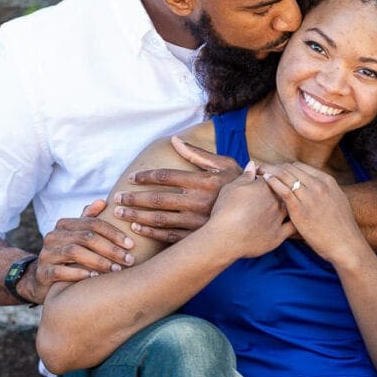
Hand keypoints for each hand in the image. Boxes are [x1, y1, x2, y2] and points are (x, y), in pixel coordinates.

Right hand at [24, 199, 135, 302]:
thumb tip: (102, 201)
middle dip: (111, 249)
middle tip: (128, 260)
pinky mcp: (42, 273)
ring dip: (99, 261)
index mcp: (64, 225)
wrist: (42, 279)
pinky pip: (61, 271)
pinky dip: (79, 273)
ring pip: (75, 252)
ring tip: (116, 270)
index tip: (131, 244)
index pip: (93, 223)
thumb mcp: (78, 237)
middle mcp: (53, 236)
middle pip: (86, 237)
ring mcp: (46, 254)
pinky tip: (94, 278)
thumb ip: (89, 220)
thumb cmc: (68, 256)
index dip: (113, 232)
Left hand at [112, 136, 241, 242]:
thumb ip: (197, 153)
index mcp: (203, 181)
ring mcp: (197, 221)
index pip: (166, 176)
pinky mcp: (198, 237)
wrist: (259, 214)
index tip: (131, 178)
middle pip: (158, 199)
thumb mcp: (224, 164)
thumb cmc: (239, 185)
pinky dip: (151, 232)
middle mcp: (199, 201)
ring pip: (160, 218)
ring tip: (120, 212)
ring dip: (137, 216)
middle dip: (134, 198)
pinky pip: (170, 235)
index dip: (146, 177)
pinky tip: (137, 228)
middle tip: (117, 197)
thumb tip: (174, 140)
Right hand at [206, 163, 294, 258]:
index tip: (264, 181)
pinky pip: (293, 227)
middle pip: (284, 191)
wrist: (224, 237)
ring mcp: (279, 219)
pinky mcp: (278, 236)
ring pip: (291, 208)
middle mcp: (276, 201)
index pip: (273, 177)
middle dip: (281, 190)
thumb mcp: (232, 188)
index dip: (269, 178)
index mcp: (265, 187)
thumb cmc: (224, 210)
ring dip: (289, 205)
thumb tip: (253, 164)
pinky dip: (295, 223)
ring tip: (280, 207)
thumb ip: (245, 175)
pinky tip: (294, 221)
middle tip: (272, 194)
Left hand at [260, 162, 366, 266]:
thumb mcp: (337, 201)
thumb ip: (324, 191)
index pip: (300, 166)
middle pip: (290, 168)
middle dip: (275, 167)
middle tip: (262, 167)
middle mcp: (318, 185)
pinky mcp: (301, 209)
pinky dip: (273, 182)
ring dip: (270, 171)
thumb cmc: (340, 227)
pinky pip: (283, 190)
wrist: (345, 245)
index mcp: (327, 181)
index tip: (274, 169)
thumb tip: (312, 187)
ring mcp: (309, 196)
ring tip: (258, 171)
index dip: (285, 167)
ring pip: (285, 175)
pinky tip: (265, 180)